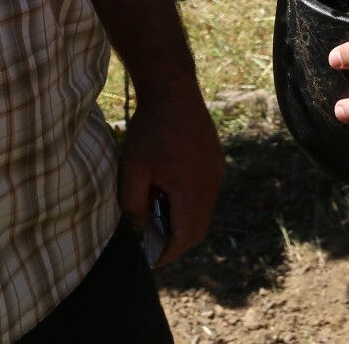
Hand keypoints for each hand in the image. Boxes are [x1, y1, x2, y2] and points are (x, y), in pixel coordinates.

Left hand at [116, 83, 223, 264]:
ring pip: (203, 209)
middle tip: (154, 242)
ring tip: (157, 211)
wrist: (172, 90)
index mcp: (192, 191)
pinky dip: (189, 201)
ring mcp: (217, 171)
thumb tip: (141, 226)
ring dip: (183, 218)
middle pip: (198, 227)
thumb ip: (134, 205)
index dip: (169, 252)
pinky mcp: (215, 160)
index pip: (185, 237)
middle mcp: (211, 185)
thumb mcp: (132, 171)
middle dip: (177, 240)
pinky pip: (205, 191)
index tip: (153, 259)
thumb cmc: (150, 130)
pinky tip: (168, 188)